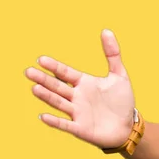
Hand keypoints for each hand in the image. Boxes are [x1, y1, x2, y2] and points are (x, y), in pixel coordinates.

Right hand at [25, 29, 135, 148]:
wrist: (129, 126)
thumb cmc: (122, 101)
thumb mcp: (119, 76)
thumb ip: (113, 54)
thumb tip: (106, 30)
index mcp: (83, 83)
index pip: (65, 72)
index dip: (54, 67)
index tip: (41, 59)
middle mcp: (77, 97)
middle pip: (57, 87)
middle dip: (44, 80)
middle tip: (29, 72)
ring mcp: (77, 113)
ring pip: (59, 103)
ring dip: (47, 97)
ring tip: (34, 89)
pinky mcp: (81, 128)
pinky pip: (66, 125)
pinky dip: (55, 121)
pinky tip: (43, 116)